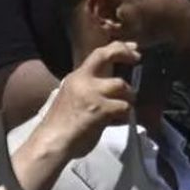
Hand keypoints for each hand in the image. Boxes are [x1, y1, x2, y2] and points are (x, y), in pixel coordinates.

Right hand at [30, 41, 137, 160]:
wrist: (52, 141)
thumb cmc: (62, 124)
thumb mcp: (73, 96)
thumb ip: (90, 88)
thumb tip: (113, 85)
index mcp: (76, 77)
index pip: (98, 54)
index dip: (118, 48)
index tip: (132, 48)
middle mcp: (83, 81)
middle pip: (108, 56)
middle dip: (125, 54)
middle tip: (137, 58)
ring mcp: (92, 94)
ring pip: (123, 86)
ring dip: (128, 98)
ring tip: (121, 109)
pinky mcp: (101, 109)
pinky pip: (124, 107)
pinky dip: (124, 115)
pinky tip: (115, 122)